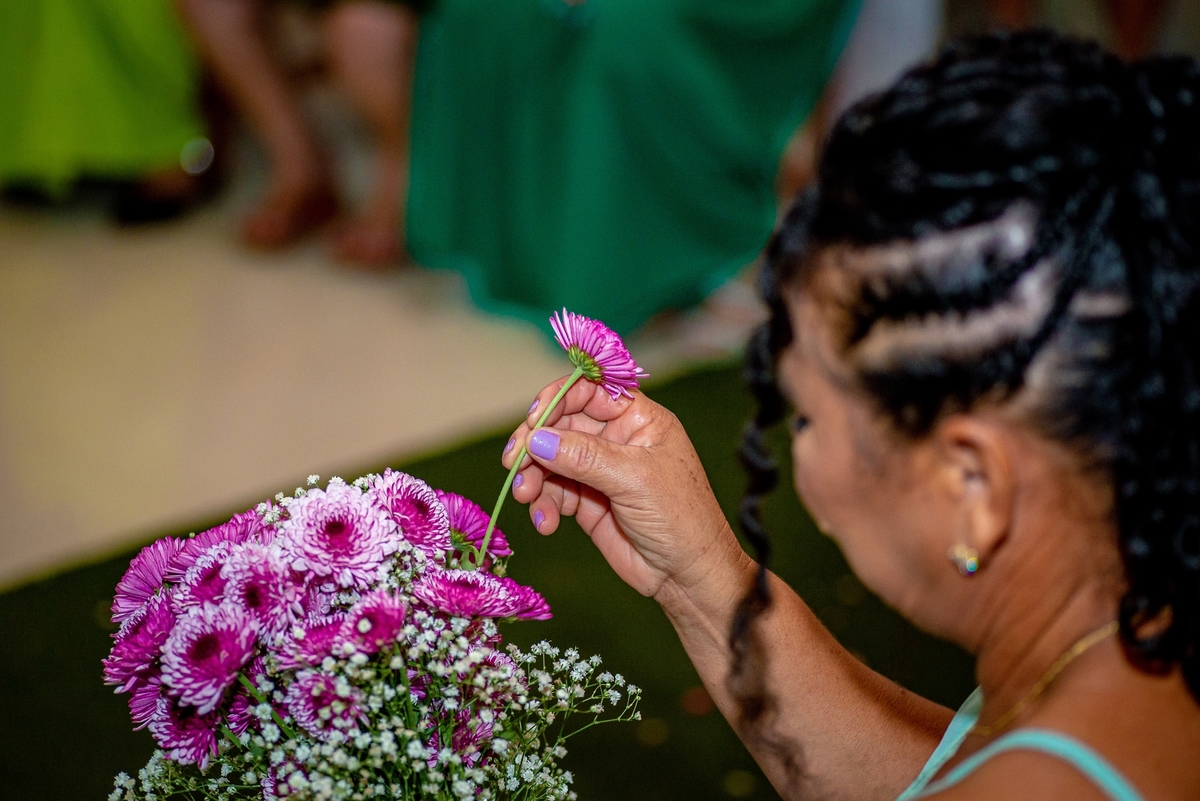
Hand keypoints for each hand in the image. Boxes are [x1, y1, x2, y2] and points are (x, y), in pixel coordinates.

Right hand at [503, 376, 746, 597]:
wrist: (687, 575)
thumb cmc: (680, 516)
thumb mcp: (635, 479)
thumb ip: (585, 456)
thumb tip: (537, 438)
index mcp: (638, 419)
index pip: (591, 390)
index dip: (559, 397)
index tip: (534, 418)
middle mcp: (616, 439)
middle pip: (562, 424)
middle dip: (535, 442)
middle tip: (514, 461)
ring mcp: (599, 470)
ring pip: (551, 459)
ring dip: (532, 476)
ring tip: (526, 497)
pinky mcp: (586, 501)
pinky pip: (552, 492)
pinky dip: (542, 505)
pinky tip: (546, 524)